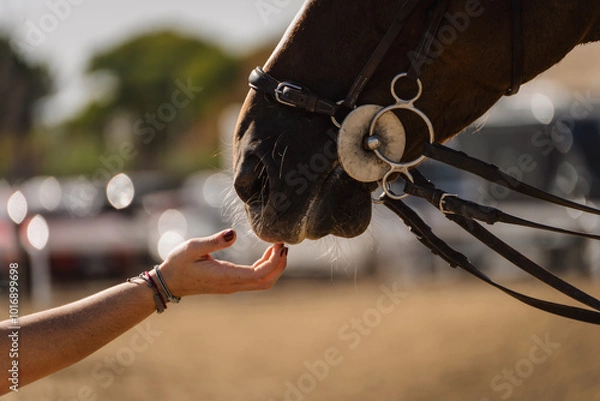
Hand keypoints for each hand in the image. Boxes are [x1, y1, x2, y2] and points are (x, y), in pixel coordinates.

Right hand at [154, 230, 287, 296]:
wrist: (169, 282)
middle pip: (265, 282)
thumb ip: (214, 241)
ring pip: (262, 283)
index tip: (279, 245)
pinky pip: (255, 280)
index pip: (258, 275)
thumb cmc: (179, 263)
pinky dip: (266, 268)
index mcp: (225, 276)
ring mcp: (232, 286)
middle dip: (279, 266)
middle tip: (284, 245)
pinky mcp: (231, 284)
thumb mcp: (193, 247)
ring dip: (274, 267)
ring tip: (279, 248)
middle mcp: (232, 285)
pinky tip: (267, 254)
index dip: (273, 262)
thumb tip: (233, 233)